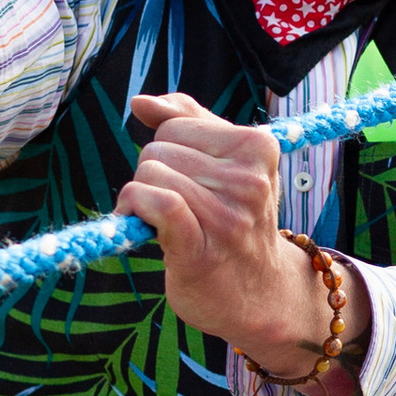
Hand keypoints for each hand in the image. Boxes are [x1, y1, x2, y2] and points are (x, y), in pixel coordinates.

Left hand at [123, 93, 371, 377]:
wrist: (259, 293)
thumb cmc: (236, 222)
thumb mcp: (229, 164)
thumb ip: (187, 123)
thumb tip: (140, 102)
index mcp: (258, 147)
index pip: (175, 124)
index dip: (166, 150)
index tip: (183, 177)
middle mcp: (249, 179)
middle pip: (159, 149)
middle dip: (154, 173)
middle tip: (177, 205)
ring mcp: (227, 216)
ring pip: (151, 175)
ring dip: (141, 197)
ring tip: (163, 221)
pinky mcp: (201, 249)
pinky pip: (157, 204)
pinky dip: (136, 206)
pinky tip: (136, 221)